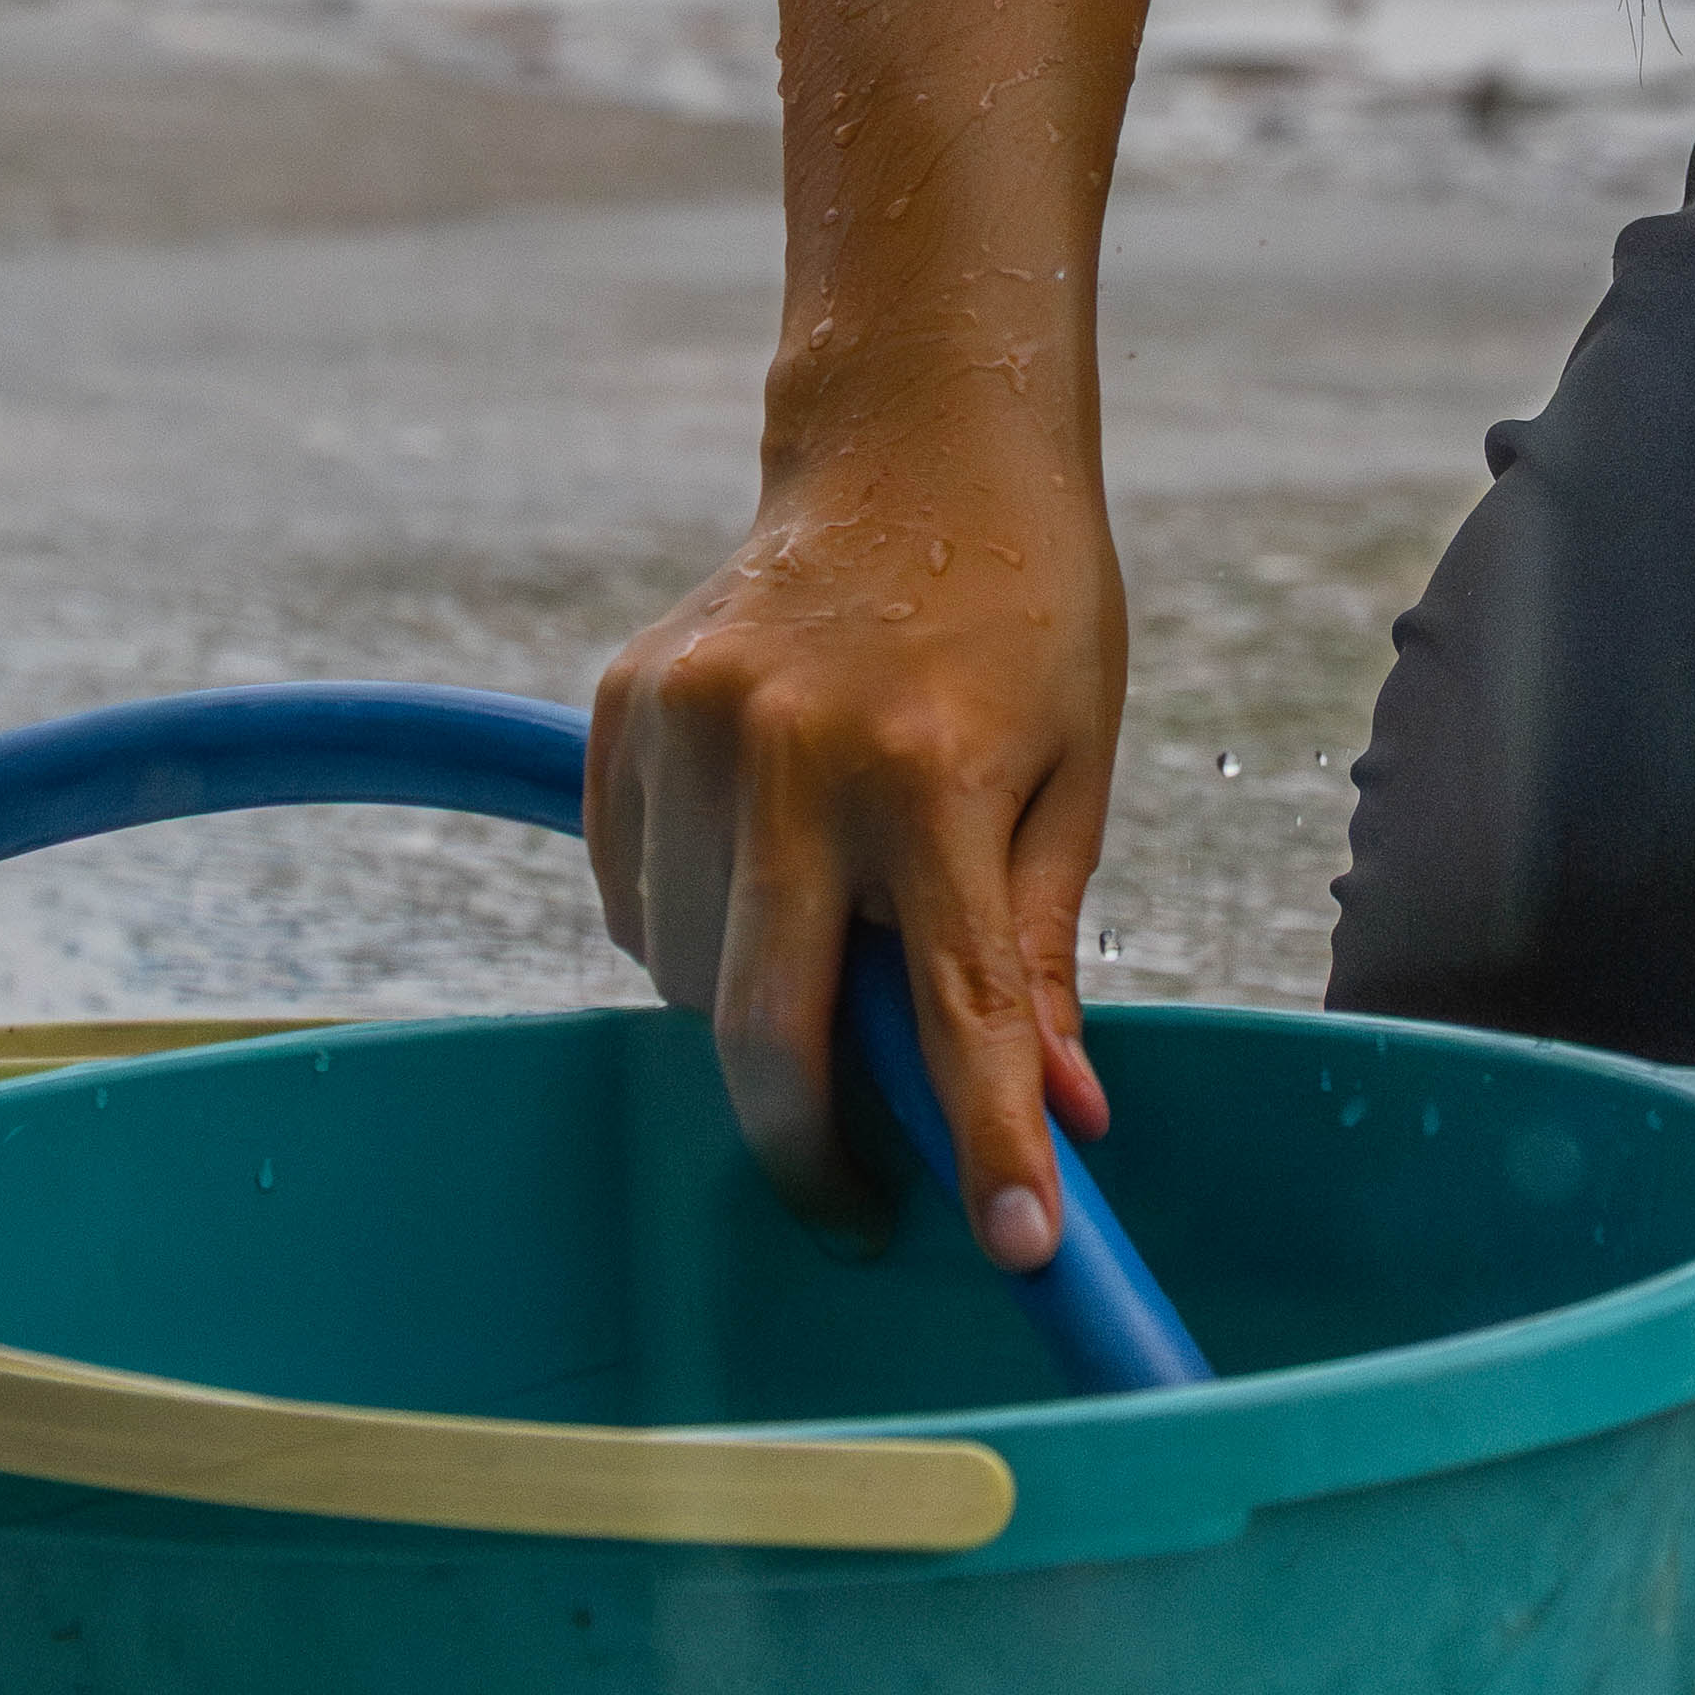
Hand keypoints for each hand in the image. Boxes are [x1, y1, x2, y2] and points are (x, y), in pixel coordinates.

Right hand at [586, 406, 1122, 1268]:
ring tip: (823, 964)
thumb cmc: (1023, 614)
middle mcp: (793, 748)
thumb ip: (1041, 949)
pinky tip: (756, 884)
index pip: (957, 1008)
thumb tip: (1065, 1114)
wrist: (914, 444)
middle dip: (812, 1150)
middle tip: (859, 1206)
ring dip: (749, 1022)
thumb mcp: (1071, 772)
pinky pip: (626, 895)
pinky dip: (682, 935)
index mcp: (934, 769)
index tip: (1017, 1250)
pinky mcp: (624, 706)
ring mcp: (690, 722)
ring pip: (678, 974)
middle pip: (762, 1030)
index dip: (984, 1146)